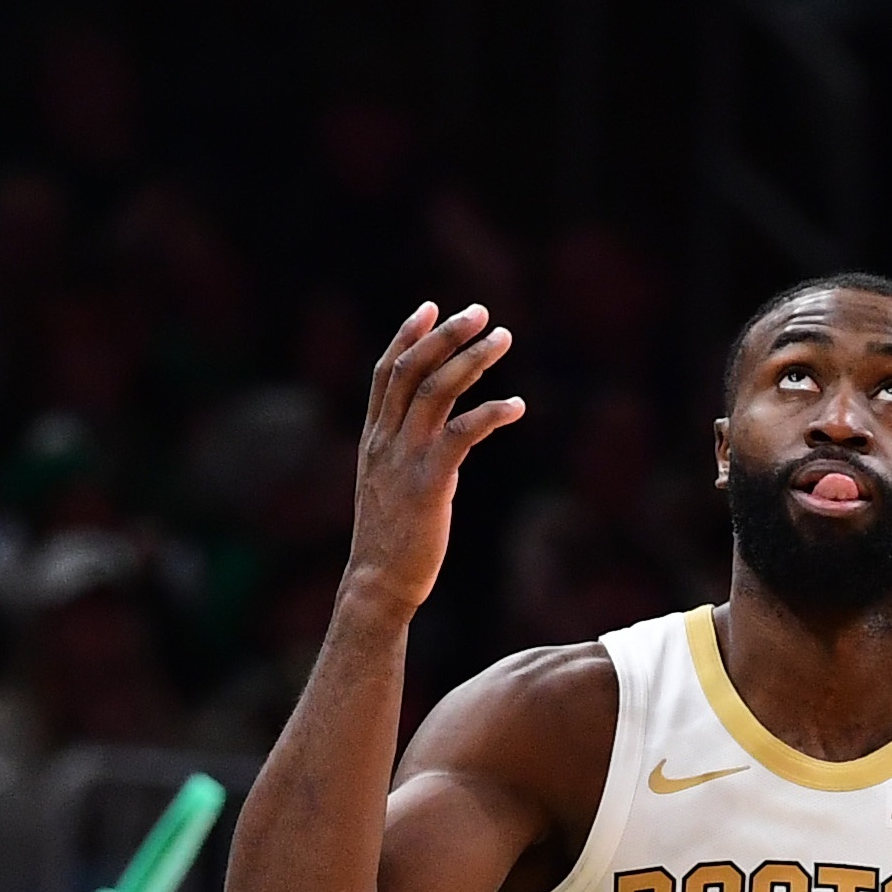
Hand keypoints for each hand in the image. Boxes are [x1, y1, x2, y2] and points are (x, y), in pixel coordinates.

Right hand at [348, 303, 525, 622]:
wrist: (377, 584)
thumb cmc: (391, 543)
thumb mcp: (391, 488)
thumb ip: (410, 454)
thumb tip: (447, 437)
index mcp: (374, 439)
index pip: (386, 373)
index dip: (407, 335)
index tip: (431, 307)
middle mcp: (385, 441)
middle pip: (412, 368)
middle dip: (446, 334)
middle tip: (481, 311)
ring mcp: (405, 459)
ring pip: (436, 390)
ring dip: (472, 358)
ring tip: (503, 338)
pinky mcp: (430, 483)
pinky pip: (462, 433)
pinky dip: (491, 413)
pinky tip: (517, 405)